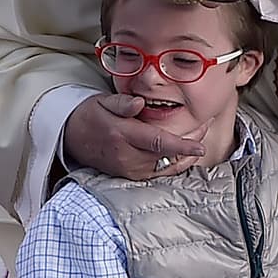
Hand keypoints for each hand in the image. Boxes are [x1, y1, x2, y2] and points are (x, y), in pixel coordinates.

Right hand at [63, 94, 210, 180]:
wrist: (71, 137)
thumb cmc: (90, 115)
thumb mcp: (102, 102)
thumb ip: (122, 103)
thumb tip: (138, 103)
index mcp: (121, 135)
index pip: (157, 142)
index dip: (181, 145)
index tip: (200, 145)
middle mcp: (127, 156)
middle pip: (168, 155)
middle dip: (190, 143)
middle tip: (205, 125)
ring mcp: (129, 169)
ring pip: (167, 166)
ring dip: (186, 154)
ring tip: (199, 136)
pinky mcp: (131, 175)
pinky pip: (160, 172)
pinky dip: (176, 163)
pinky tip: (186, 152)